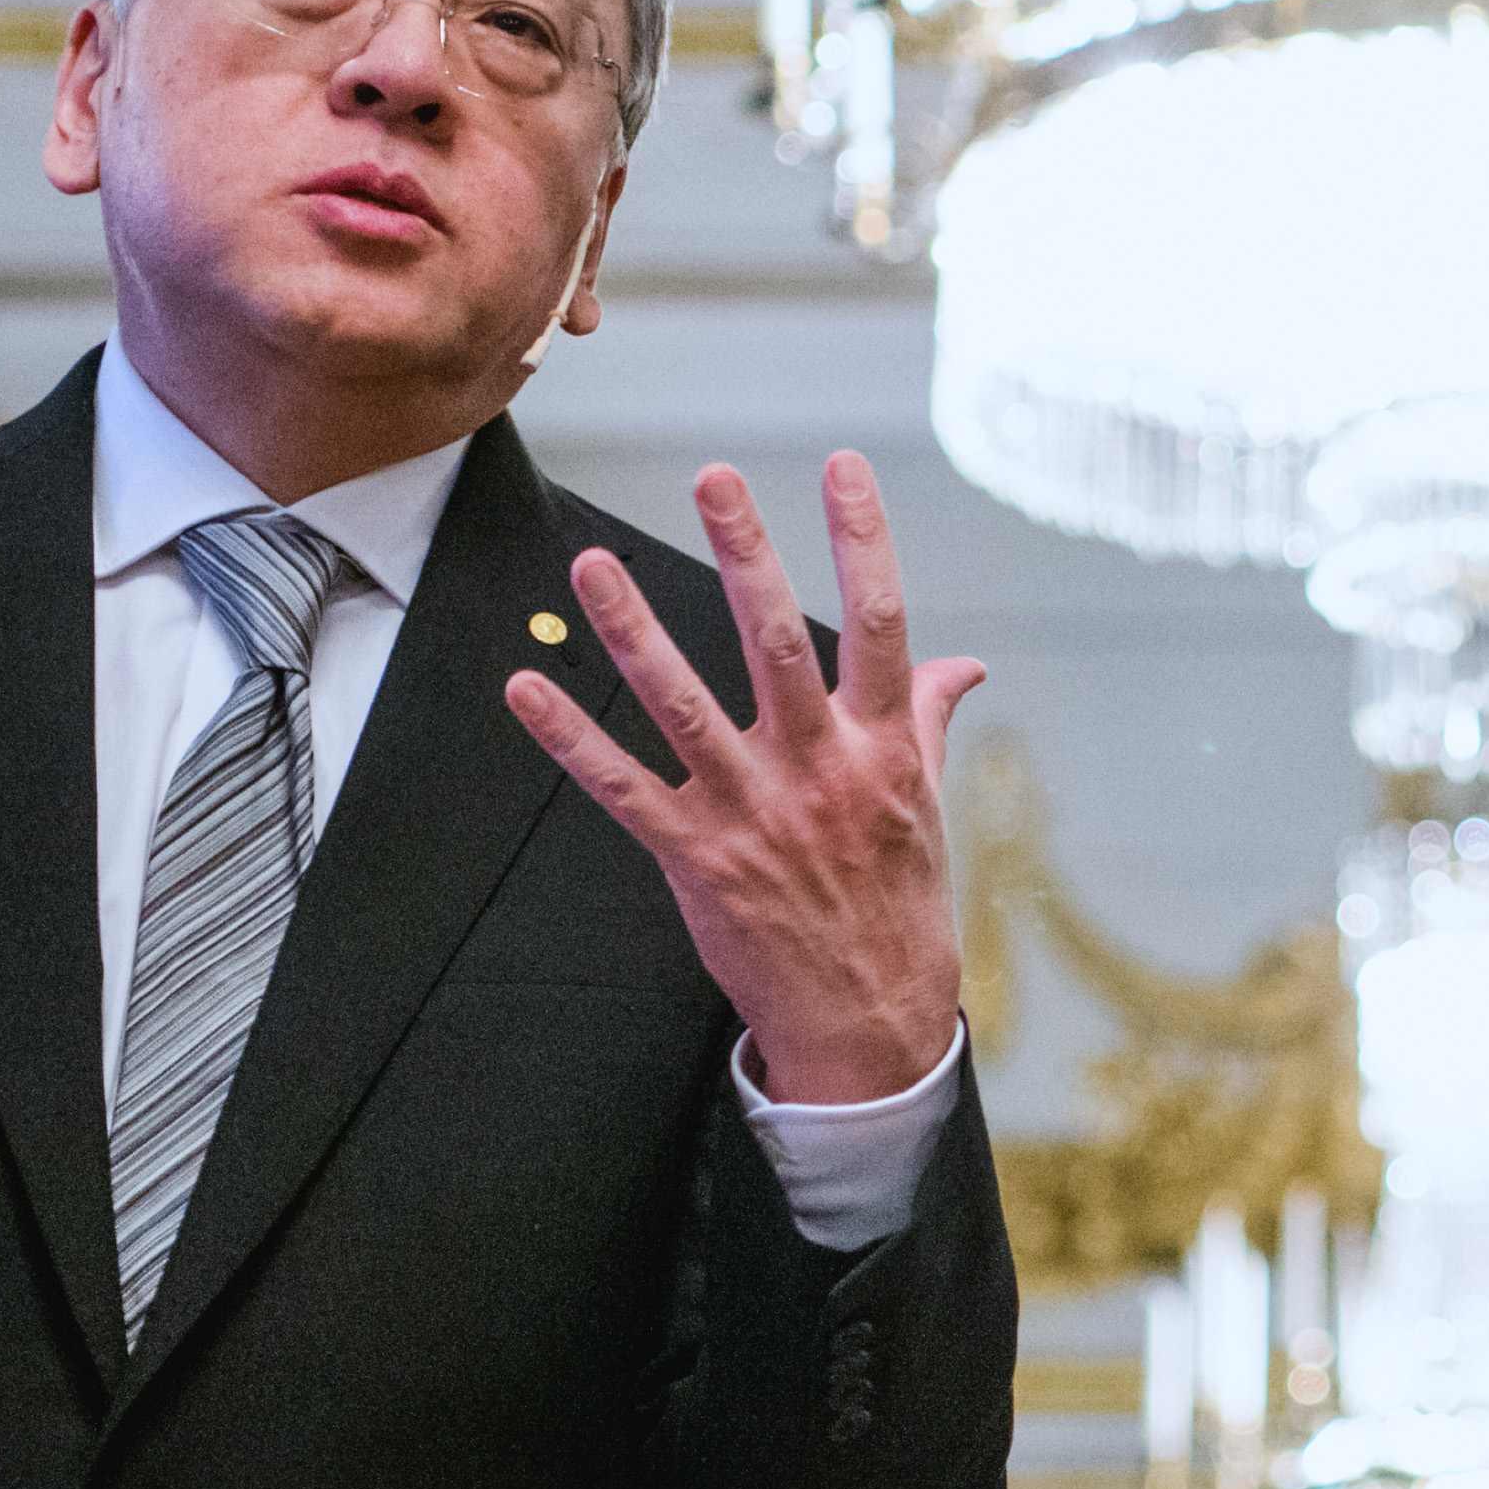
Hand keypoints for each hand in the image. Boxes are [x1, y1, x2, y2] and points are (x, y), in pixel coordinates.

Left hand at [503, 453, 983, 1106]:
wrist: (869, 1020)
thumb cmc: (897, 904)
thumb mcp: (924, 805)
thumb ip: (925, 720)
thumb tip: (961, 663)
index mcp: (881, 750)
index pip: (880, 624)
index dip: (864, 541)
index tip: (844, 468)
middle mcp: (818, 771)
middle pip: (777, 644)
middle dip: (745, 555)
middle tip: (714, 478)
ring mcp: (752, 814)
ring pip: (685, 705)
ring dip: (633, 631)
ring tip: (593, 563)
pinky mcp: (696, 859)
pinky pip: (622, 788)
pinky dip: (570, 738)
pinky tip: (527, 687)